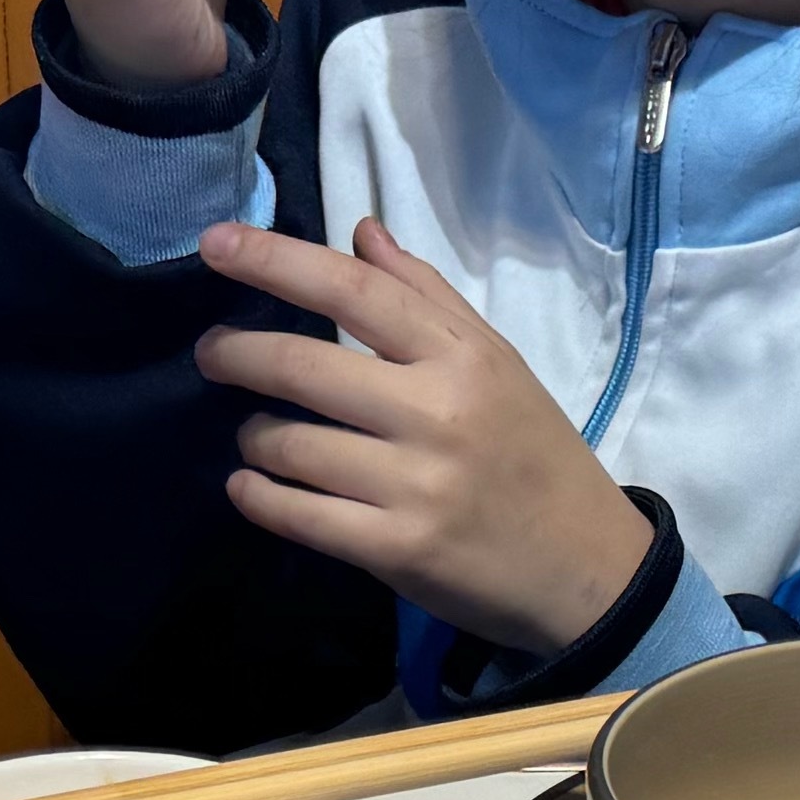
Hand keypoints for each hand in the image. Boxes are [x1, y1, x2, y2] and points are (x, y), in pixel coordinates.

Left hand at [199, 219, 651, 653]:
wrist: (588, 567)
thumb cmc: (534, 454)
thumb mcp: (498, 363)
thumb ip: (427, 297)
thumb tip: (361, 232)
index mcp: (462, 357)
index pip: (353, 290)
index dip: (275, 261)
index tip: (216, 245)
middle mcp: (436, 414)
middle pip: (302, 367)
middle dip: (236, 353)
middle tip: (212, 353)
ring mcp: (415, 486)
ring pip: (289, 446)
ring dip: (253, 436)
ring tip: (256, 435)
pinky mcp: (397, 550)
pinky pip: (299, 515)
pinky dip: (257, 496)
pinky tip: (248, 486)